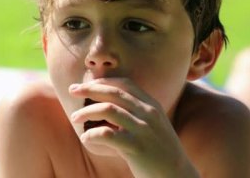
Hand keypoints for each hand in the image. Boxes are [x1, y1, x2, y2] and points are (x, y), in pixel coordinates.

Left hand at [69, 78, 196, 177]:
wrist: (176, 175)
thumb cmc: (159, 151)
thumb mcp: (152, 125)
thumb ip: (135, 113)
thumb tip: (106, 106)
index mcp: (152, 105)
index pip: (125, 83)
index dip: (103, 81)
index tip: (86, 84)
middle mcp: (149, 113)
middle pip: (114, 92)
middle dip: (90, 89)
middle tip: (72, 90)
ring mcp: (144, 130)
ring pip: (108, 109)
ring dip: (86, 112)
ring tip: (75, 118)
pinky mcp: (137, 148)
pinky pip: (107, 135)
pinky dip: (91, 135)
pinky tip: (86, 139)